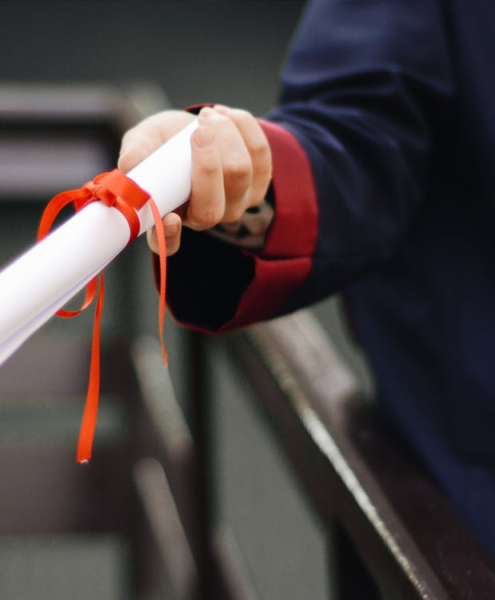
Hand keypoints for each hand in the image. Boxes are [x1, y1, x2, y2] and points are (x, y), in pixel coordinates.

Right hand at [118, 105, 271, 255]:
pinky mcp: (259, 183)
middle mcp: (204, 218)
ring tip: (207, 116)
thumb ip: (136, 152)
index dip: (169, 236)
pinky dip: (243, 127)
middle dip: (207, 162)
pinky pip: (260, 154)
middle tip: (198, 129)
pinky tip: (225, 115)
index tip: (170, 218)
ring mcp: (236, 204)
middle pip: (212, 207)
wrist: (196, 127)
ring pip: (240, 173)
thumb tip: (129, 165)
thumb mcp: (143, 141)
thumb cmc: (164, 142)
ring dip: (225, 135)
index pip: (168, 243)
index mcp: (170, 217)